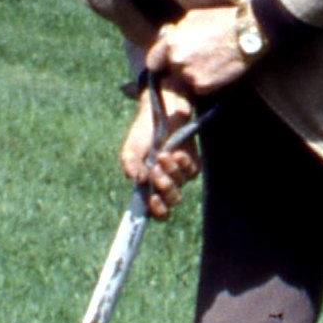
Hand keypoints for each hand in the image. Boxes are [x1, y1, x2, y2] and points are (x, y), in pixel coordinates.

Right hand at [119, 83, 204, 219]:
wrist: (160, 111)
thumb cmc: (143, 133)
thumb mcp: (131, 150)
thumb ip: (130, 166)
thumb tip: (138, 181)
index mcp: (148, 186)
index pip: (156, 211)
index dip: (157, 212)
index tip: (153, 200)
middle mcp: (165, 183)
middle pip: (172, 201)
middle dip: (165, 188)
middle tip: (155, 171)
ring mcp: (180, 175)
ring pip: (180, 184)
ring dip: (171, 171)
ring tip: (162, 154)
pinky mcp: (192, 164)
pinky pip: (192, 172)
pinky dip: (183, 163)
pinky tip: (176, 153)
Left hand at [146, 3, 256, 97]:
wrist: (247, 33)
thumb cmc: (222, 20)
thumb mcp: (193, 17)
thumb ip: (177, 31)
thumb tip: (169, 37)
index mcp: (170, 42)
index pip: (153, 61)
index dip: (161, 64)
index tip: (167, 66)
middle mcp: (176, 59)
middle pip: (173, 72)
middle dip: (183, 68)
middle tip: (201, 61)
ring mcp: (189, 74)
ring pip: (187, 81)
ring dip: (197, 77)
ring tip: (213, 64)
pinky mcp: (204, 86)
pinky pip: (202, 89)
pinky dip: (210, 84)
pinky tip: (220, 71)